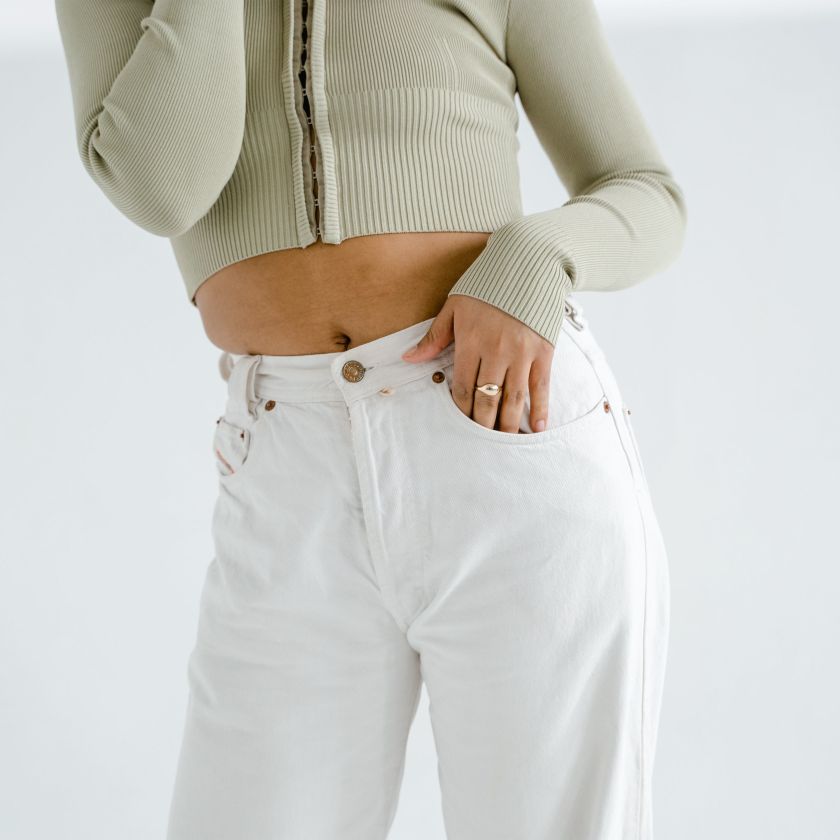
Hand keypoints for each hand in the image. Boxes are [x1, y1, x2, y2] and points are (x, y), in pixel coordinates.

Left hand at [401, 296, 553, 432]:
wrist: (528, 262)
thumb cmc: (487, 284)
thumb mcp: (455, 305)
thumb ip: (434, 336)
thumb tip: (408, 359)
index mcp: (471, 341)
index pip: (463, 387)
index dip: (462, 409)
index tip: (460, 425)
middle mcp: (497, 351)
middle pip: (487, 398)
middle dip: (482, 423)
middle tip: (479, 444)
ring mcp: (522, 353)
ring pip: (513, 398)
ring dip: (507, 424)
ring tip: (503, 443)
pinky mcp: (544, 352)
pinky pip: (541, 387)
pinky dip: (540, 409)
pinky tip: (535, 428)